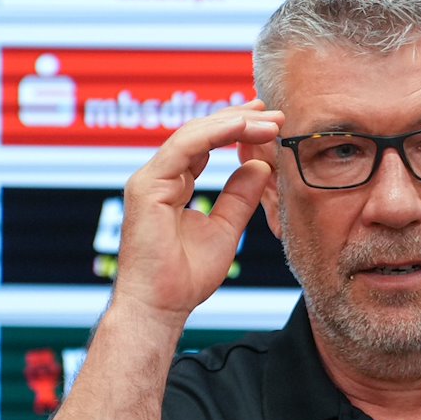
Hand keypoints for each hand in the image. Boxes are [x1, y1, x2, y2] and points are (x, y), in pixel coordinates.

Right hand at [113, 99, 283, 322]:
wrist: (161, 307)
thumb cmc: (185, 278)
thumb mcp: (226, 229)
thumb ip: (240, 196)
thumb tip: (260, 165)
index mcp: (173, 184)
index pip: (206, 144)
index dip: (237, 129)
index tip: (270, 122)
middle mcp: (159, 176)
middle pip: (200, 132)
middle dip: (239, 118)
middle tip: (274, 111)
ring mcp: (150, 179)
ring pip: (193, 134)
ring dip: (233, 122)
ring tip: (267, 120)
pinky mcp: (147, 186)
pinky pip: (184, 147)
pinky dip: (215, 133)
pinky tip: (243, 127)